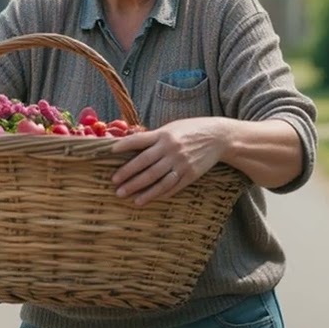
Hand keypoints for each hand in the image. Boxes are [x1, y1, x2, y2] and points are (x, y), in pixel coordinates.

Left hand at [109, 118, 230, 205]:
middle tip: (115, 185)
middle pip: (145, 164)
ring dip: (143, 191)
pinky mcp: (190, 174)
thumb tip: (131, 145)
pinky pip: (172, 187)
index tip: (109, 152)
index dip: (124, 146)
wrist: (218, 137)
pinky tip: (148, 199)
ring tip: (129, 198)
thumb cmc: (190, 130)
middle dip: (129, 176)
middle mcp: (171, 149)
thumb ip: (154, 137)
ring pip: (158, 180)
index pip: (139, 140)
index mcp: (164, 135)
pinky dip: (160, 194)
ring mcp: (181, 163)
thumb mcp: (172, 128)